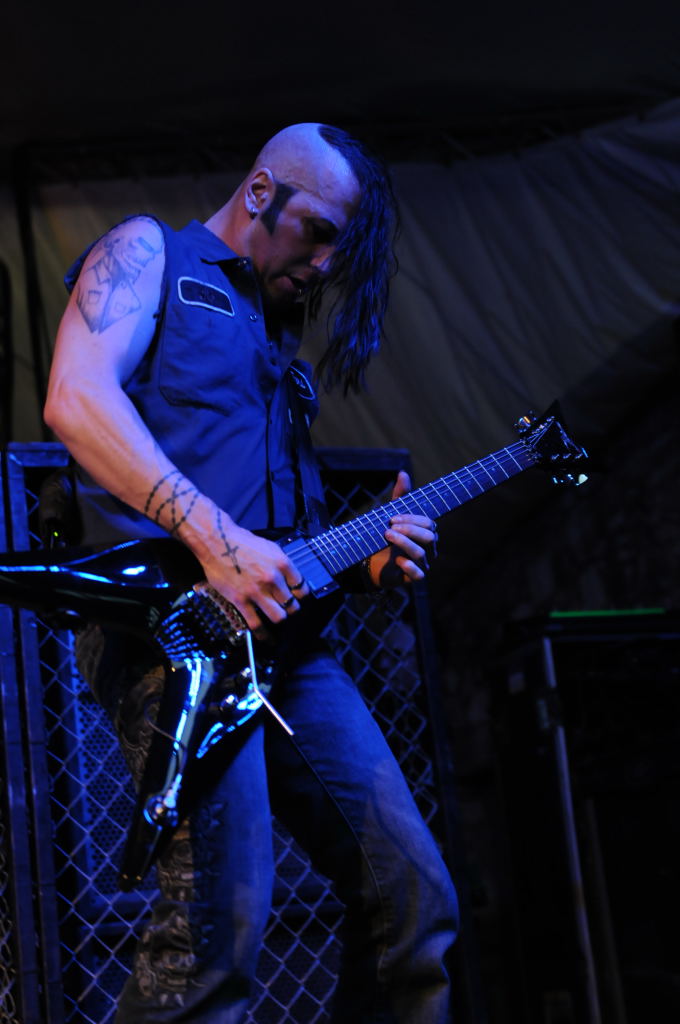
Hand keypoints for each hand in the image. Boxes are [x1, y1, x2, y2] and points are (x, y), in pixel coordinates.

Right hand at [193, 511, 309, 633]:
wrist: (217, 541)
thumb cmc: (241, 542)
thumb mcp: (270, 548)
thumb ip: (281, 565)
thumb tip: (290, 579)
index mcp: (282, 563)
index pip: (302, 588)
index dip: (301, 596)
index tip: (297, 598)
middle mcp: (272, 578)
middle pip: (292, 605)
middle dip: (291, 609)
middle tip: (286, 608)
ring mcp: (256, 591)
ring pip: (279, 617)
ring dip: (279, 619)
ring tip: (276, 617)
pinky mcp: (241, 600)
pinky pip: (256, 624)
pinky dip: (263, 635)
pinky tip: (266, 638)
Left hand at [367, 470, 438, 588]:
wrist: (374, 562)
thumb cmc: (388, 537)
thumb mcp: (392, 516)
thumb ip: (400, 496)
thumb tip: (402, 473)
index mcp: (426, 532)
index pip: (428, 523)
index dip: (412, 519)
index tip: (393, 518)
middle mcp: (428, 548)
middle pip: (430, 538)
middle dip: (410, 530)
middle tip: (389, 527)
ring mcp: (422, 563)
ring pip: (422, 553)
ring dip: (404, 543)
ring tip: (387, 536)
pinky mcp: (412, 578)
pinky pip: (419, 575)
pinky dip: (409, 567)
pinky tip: (398, 560)